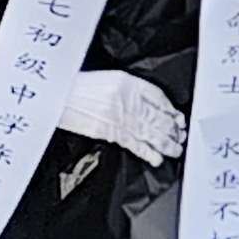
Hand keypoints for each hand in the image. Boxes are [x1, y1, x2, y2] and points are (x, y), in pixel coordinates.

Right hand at [59, 69, 186, 164]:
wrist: (57, 94)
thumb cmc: (78, 87)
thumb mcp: (108, 79)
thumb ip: (129, 90)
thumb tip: (150, 105)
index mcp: (128, 82)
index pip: (158, 97)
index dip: (170, 109)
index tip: (177, 118)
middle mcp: (128, 99)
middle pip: (158, 116)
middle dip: (172, 129)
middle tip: (180, 136)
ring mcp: (120, 116)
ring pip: (151, 132)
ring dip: (166, 143)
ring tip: (175, 150)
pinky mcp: (110, 131)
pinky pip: (134, 144)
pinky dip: (148, 152)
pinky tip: (157, 158)